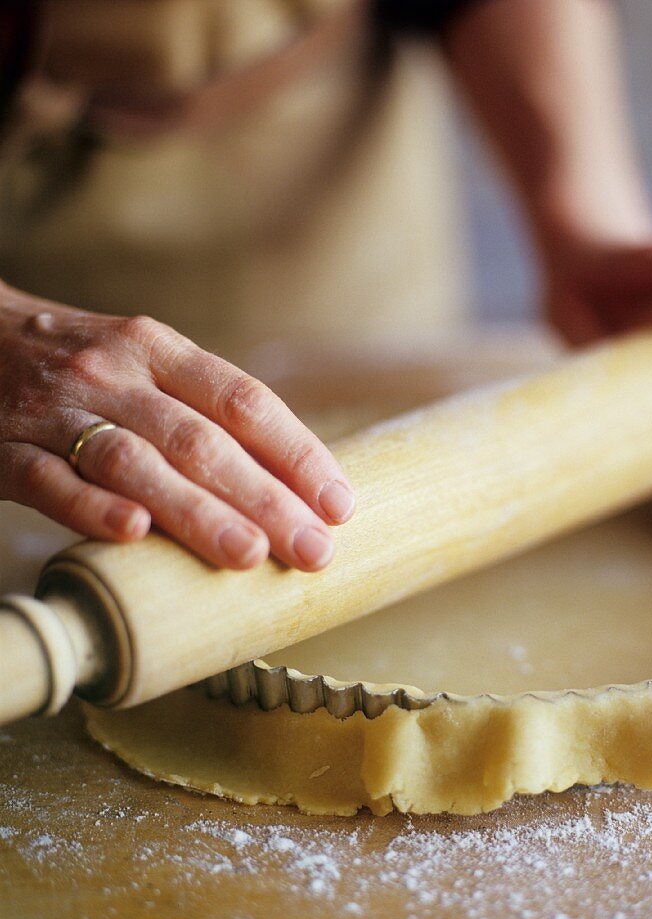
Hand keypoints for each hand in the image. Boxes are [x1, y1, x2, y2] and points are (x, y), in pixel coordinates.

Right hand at [0, 283, 354, 569]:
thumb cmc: (79, 365)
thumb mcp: (143, 363)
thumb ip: (204, 409)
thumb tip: (293, 483)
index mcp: (158, 350)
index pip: (243, 401)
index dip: (296, 453)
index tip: (339, 504)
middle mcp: (112, 374)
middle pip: (200, 440)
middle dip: (264, 498)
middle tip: (313, 549)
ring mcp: (55, 411)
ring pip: (134, 463)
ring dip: (195, 511)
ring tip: (247, 556)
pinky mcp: (1, 449)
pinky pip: (48, 480)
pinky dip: (90, 507)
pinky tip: (133, 535)